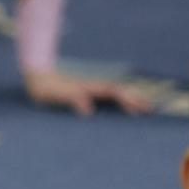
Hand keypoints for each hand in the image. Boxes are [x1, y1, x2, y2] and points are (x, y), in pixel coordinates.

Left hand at [24, 70, 155, 117]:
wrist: (36, 78)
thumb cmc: (44, 89)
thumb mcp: (55, 95)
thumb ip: (71, 99)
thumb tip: (88, 111)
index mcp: (89, 88)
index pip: (114, 93)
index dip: (127, 101)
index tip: (138, 110)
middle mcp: (93, 87)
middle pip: (120, 92)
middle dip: (135, 99)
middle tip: (151, 109)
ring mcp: (91, 90)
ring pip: (116, 94)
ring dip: (130, 99)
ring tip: (145, 107)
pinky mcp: (87, 94)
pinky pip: (108, 97)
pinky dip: (119, 101)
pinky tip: (124, 107)